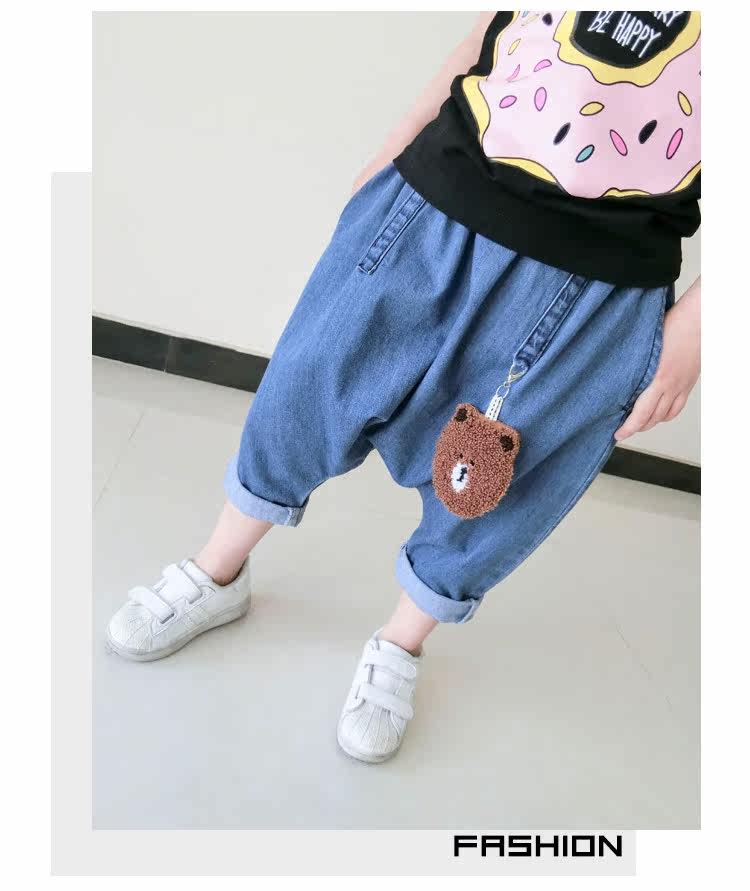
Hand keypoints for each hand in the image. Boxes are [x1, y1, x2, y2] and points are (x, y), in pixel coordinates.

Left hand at [615, 278, 699, 440]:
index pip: (640, 414)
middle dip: (636, 427)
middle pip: (652, 418)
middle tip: (623, 429)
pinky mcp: (689, 383)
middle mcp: (671, 386)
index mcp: (656, 378)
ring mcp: (682, 386)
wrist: (699, 320)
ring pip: (665, 416)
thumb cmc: (672, 325)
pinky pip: (677, 407)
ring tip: (638, 423)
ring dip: (651, 423)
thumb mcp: (643, 345)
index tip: (618, 434)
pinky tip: (658, 413)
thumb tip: (617, 371)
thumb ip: (632, 363)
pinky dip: (666, 415)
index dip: (628, 428)